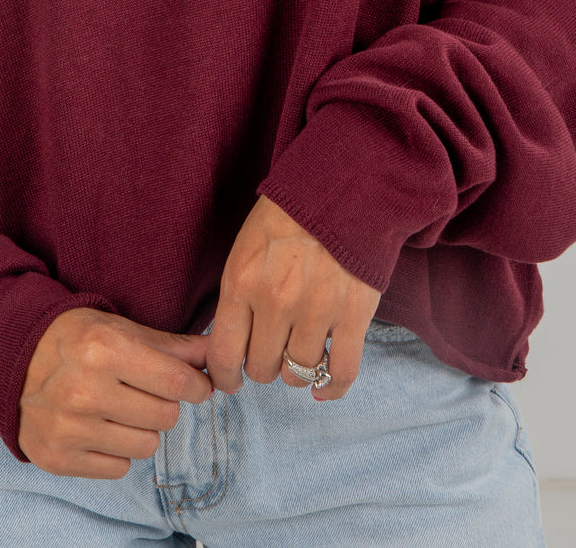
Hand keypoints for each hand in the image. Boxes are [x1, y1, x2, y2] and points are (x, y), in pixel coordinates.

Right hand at [17, 308, 212, 478]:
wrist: (13, 360)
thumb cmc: (75, 340)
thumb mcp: (120, 329)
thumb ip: (171, 345)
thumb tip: (216, 355)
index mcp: (105, 349)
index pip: (178, 381)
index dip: (197, 385)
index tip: (197, 385)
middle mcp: (86, 390)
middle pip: (166, 416)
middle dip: (165, 404)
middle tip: (147, 392)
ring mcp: (69, 428)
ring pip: (147, 446)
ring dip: (143, 429)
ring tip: (121, 410)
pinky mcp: (58, 457)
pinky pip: (119, 468)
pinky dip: (117, 451)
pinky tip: (101, 428)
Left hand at [204, 195, 380, 401]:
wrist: (340, 189)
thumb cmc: (288, 218)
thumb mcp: (246, 248)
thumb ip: (237, 296)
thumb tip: (229, 346)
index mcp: (242, 282)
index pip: (223, 354)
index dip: (224, 377)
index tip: (230, 381)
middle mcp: (275, 302)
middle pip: (261, 368)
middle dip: (263, 366)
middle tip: (270, 352)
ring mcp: (315, 310)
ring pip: (297, 373)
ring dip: (295, 371)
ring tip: (297, 353)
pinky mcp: (352, 315)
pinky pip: (340, 372)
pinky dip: (331, 387)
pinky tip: (322, 385)